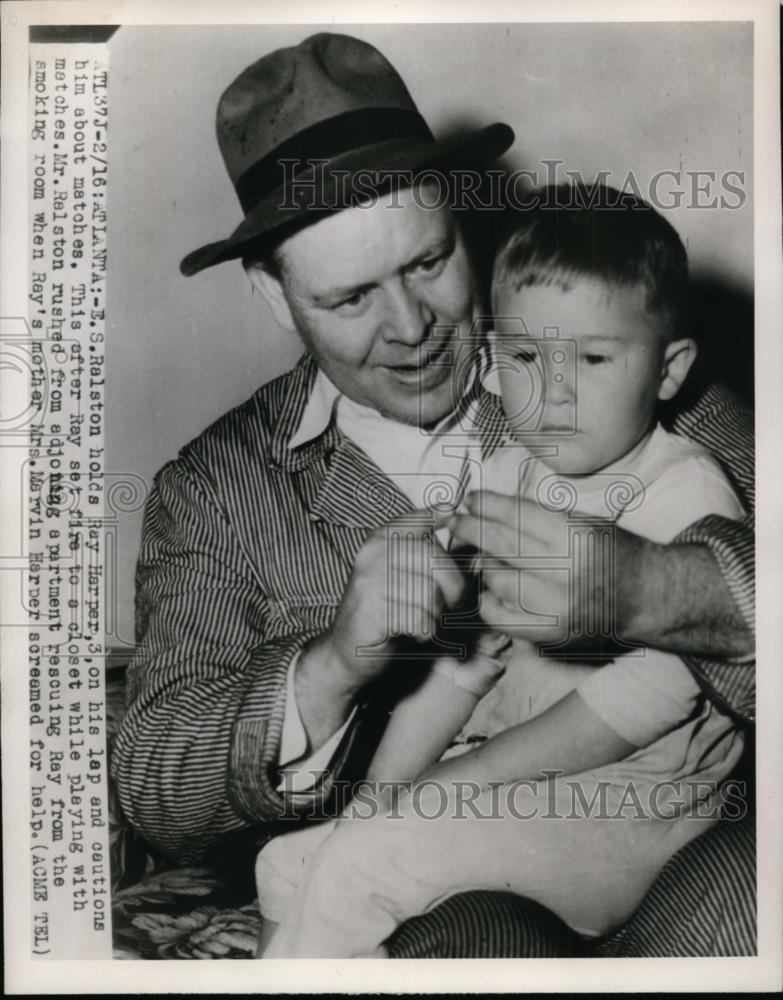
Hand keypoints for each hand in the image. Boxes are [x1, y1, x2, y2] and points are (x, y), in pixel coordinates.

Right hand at [312, 511, 467, 692]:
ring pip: (430, 593)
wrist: (348, 651)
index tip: (453, 516)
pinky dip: (425, 632)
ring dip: (437, 615)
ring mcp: (369, 581)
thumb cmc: (386, 613)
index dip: (440, 519)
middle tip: (448, 608)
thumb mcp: (406, 573)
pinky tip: (414, 633)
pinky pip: (418, 619)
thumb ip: (428, 547)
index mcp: (382, 539)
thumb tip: (454, 506)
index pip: (422, 520)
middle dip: (454, 589)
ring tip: (426, 621)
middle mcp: (373, 554)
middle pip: (436, 560)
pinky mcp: (370, 611)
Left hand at [448, 490, 647, 648]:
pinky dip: (489, 601)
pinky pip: (502, 617)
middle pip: (502, 544)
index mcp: (574, 536)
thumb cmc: (613, 552)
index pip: (517, 515)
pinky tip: (490, 590)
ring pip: (498, 580)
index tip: (469, 499)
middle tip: (456, 520)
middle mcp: (564, 570)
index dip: (487, 505)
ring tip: (484, 557)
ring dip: (485, 566)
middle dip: (472, 528)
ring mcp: (556, 605)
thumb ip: (542, 518)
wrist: (647, 596)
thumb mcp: (584, 521)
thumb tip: (491, 509)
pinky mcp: (550, 632)